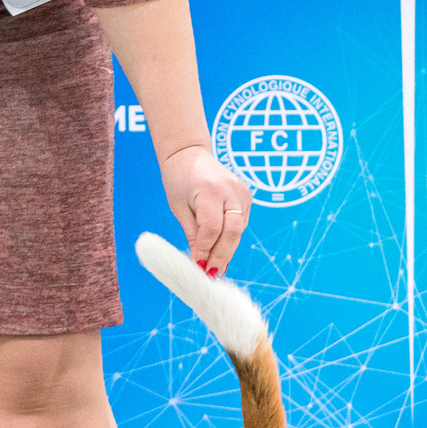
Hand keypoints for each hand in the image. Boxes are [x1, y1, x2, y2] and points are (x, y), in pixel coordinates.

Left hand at [162, 144, 252, 274]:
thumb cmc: (179, 180)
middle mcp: (231, 190)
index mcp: (210, 190)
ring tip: (215, 267)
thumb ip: (194, 234)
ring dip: (227, 249)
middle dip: (222, 255)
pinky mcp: (247, 196)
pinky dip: (230, 238)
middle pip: (232, 231)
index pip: (212, 228)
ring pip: (238, 229)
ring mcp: (242, 192)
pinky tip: (221, 251)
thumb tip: (201, 263)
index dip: (206, 251)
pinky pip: (241, 222)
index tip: (199, 268)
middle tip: (211, 273)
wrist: (189, 154)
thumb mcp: (179, 208)